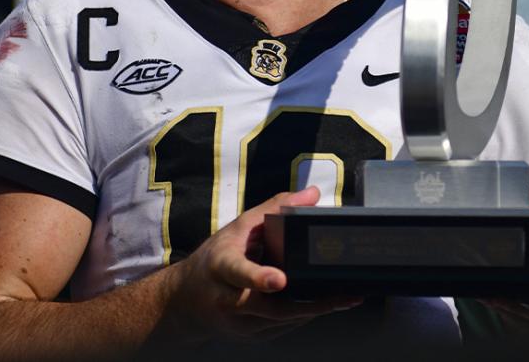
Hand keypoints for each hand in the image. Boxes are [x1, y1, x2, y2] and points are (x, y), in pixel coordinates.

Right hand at [167, 187, 361, 342]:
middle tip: (340, 296)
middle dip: (306, 304)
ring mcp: (236, 322)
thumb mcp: (240, 227)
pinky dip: (303, 315)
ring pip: (279, 321)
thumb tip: (312, 193)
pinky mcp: (249, 335)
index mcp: (221, 266)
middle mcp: (225, 299)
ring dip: (313, 310)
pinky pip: (281, 327)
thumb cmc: (216, 257)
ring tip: (344, 298)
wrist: (185, 299)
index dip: (258, 277)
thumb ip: (276, 208)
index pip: (238, 273)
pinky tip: (323, 305)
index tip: (280, 279)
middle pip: (268, 307)